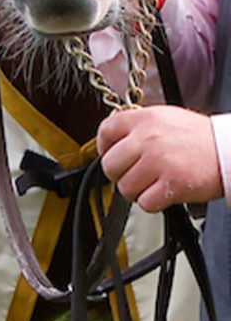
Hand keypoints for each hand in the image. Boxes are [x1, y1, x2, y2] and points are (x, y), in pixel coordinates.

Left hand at [98, 106, 222, 211]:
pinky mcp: (173, 185)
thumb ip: (139, 126)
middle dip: (118, 174)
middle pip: (110, 164)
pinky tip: (161, 194)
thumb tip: (116, 139)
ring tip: (149, 186)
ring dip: (135, 191)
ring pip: (125, 187)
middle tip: (130, 175)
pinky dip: (151, 203)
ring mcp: (159, 162)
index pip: (105, 131)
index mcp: (143, 119)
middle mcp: (147, 139)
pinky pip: (145, 202)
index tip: (108, 154)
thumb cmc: (200, 137)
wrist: (230, 150)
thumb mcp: (165, 117)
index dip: (103, 146)